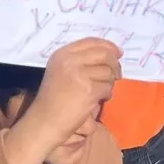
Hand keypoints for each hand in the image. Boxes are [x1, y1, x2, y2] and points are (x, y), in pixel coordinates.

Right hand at [4, 39, 121, 163]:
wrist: (45, 121)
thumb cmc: (53, 99)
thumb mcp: (60, 71)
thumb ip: (79, 60)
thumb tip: (110, 54)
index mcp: (62, 54)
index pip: (91, 41)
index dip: (108, 45)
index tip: (118, 52)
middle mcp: (70, 60)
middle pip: (104, 54)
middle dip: (115, 63)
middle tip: (118, 74)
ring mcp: (79, 74)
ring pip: (108, 72)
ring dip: (110, 82)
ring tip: (102, 91)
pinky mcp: (88, 90)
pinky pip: (107, 87)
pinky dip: (107, 94)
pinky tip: (99, 100)